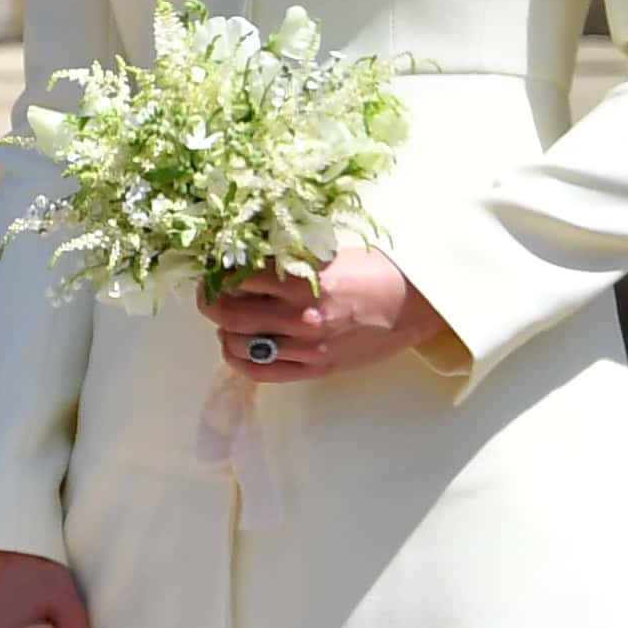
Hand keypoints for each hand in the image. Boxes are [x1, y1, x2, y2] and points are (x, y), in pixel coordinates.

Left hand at [202, 244, 438, 383]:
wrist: (417, 303)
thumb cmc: (376, 272)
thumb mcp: (329, 255)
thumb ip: (287, 261)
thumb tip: (243, 260)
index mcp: (303, 282)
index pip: (238, 278)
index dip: (220, 271)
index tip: (215, 267)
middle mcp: (300, 317)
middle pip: (228, 313)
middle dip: (210, 300)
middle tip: (210, 292)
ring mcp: (307, 347)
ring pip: (238, 344)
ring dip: (223, 331)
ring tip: (227, 320)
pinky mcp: (315, 368)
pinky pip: (261, 372)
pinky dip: (239, 359)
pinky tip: (237, 347)